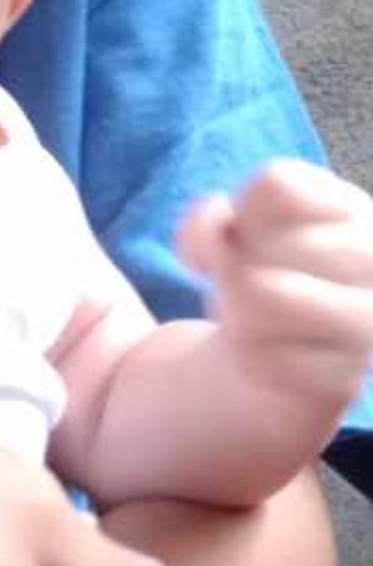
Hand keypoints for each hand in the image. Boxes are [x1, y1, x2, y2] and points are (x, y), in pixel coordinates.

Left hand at [178, 158, 372, 410]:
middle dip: (237, 261)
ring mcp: (363, 325)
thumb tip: (214, 228)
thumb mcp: (223, 236)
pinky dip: (246, 358)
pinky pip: (266, 359)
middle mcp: (370, 261)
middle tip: (247, 282)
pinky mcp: (341, 381)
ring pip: (265, 293)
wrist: (262, 371)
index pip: (277, 184)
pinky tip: (260, 360)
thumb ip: (210, 220)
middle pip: (271, 240)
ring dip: (236, 308)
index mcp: (346, 209)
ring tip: (248, 319)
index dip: (238, 212)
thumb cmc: (251, 285)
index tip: (243, 237)